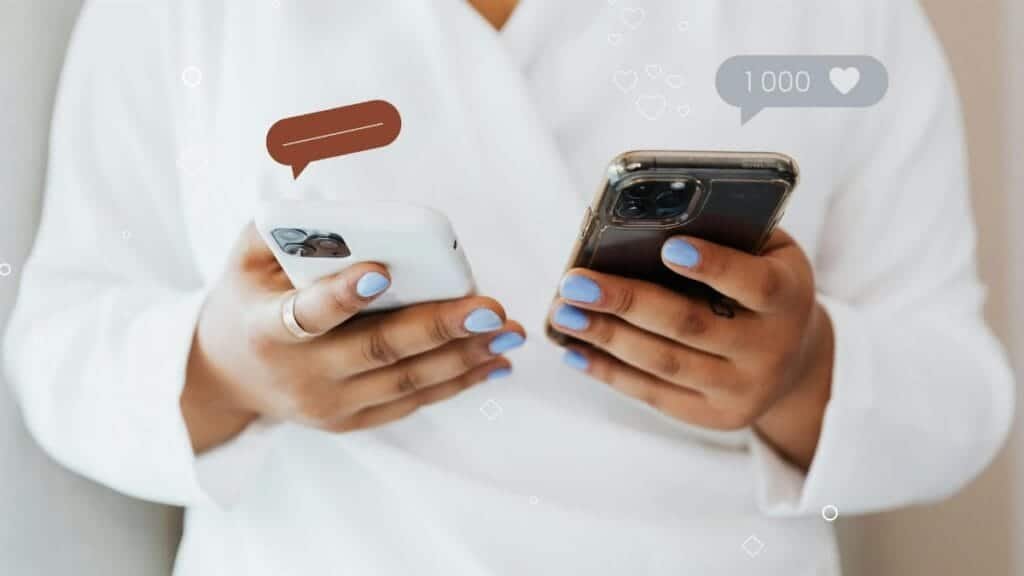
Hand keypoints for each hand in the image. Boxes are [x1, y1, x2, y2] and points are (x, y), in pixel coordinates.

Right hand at [182, 224, 523, 452]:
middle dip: (437, 327)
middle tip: (489, 308)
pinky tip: (495, 361)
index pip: (308, 314)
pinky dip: (458, 382)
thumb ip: (284, 225)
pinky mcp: (354, 421)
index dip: (343, 295)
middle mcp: (302, 375)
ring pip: (406, 382)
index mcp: (269, 329)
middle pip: (376, 351)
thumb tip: (334, 194)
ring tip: (509, 331)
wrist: (226, 377)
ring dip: (464, 357)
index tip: (383, 270)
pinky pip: (413, 402)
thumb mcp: (245, 257)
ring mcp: (330, 405)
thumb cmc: (248, 300)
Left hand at [548, 230, 833, 468]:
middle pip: (691, 326)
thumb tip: (649, 219)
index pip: (754, 285)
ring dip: (606, 337)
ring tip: (564, 312)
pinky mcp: (714, 416)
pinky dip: (609, 371)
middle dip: (627, 302)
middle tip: (575, 282)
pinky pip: (653, 394)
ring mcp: (742, 390)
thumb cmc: (763, 282)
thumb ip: (726, 234)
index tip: (669, 246)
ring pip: (664, 363)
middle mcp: (771, 350)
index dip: (714, 267)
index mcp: (788, 298)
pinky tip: (575, 349)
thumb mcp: (765, 252)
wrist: (797, 360)